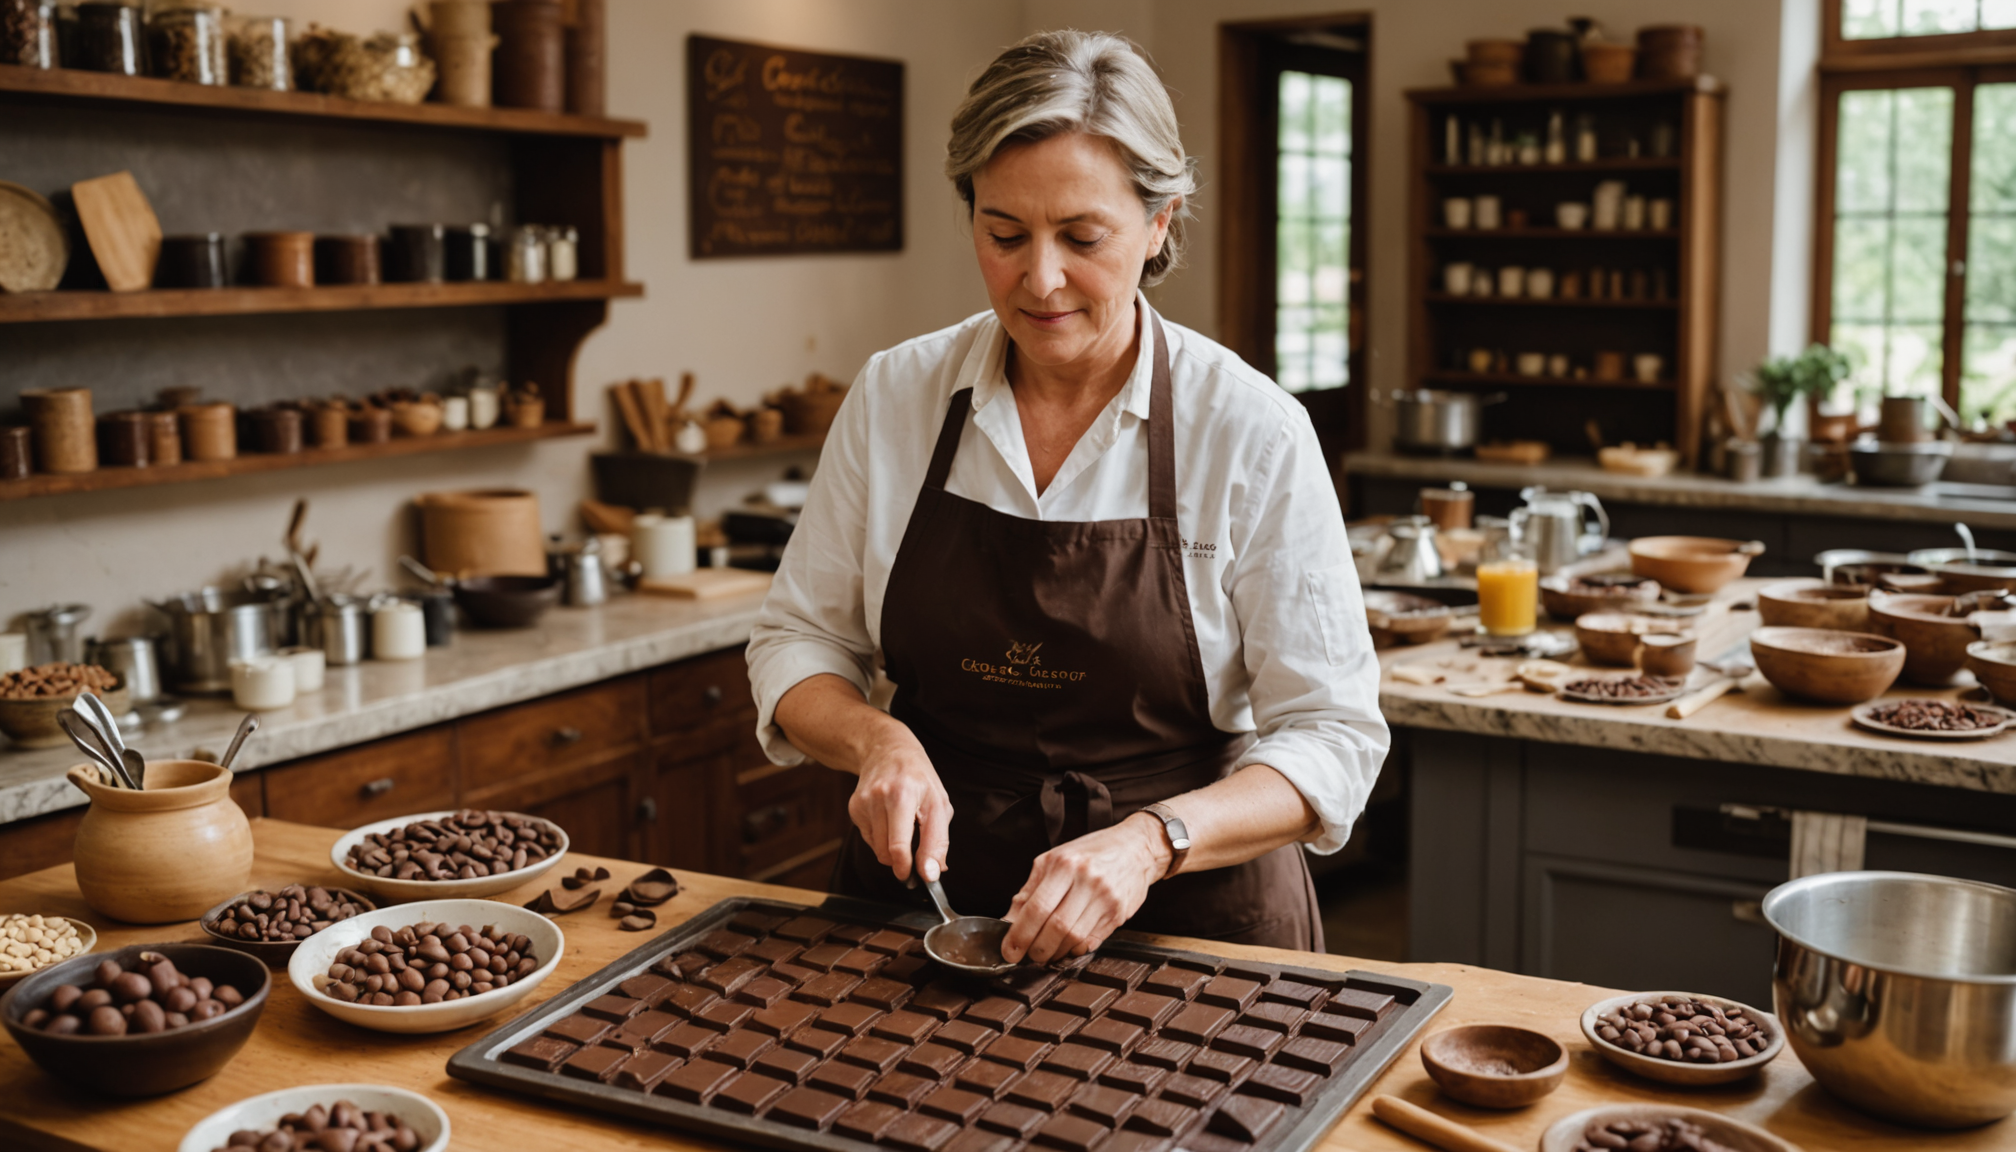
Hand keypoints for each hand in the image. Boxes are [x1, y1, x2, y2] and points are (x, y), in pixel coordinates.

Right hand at [846, 731, 951, 883]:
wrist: (886, 749)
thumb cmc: (918, 778)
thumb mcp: (939, 803)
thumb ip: (938, 840)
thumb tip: (932, 872)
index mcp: (904, 794)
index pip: (901, 845)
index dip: (910, 868)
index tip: (919, 878)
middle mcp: (880, 797)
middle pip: (888, 852)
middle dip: (903, 863)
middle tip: (914, 861)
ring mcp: (864, 802)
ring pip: (878, 850)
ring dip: (893, 852)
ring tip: (904, 831)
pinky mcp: (854, 807)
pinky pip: (869, 840)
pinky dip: (882, 839)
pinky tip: (889, 821)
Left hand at [1000, 813, 1170, 963]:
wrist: (1136, 847)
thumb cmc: (1092, 852)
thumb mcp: (1055, 859)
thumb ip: (1030, 890)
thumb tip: (1009, 921)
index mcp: (1064, 864)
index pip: (1036, 908)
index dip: (1019, 935)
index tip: (1010, 950)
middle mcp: (1087, 881)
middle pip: (1056, 928)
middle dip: (1036, 949)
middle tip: (1028, 954)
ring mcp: (1105, 899)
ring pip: (1073, 939)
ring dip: (1055, 952)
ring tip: (1047, 950)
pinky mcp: (1118, 914)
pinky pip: (1091, 942)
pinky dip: (1074, 949)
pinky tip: (1067, 944)